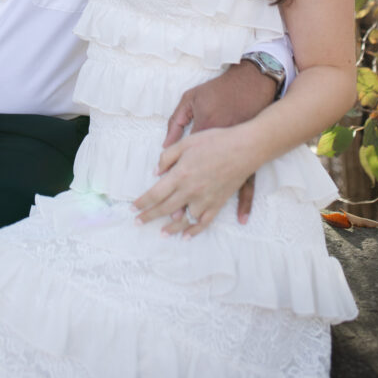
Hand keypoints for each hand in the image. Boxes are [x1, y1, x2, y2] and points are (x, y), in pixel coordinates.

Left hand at [133, 125, 255, 238]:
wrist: (244, 149)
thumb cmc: (214, 141)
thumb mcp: (186, 142)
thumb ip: (167, 157)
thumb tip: (155, 172)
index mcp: (180, 174)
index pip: (155, 194)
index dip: (142, 203)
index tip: (133, 208)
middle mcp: (190, 190)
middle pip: (165, 209)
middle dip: (149, 217)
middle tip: (138, 222)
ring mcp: (205, 199)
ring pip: (183, 220)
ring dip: (170, 227)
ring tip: (160, 232)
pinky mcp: (218, 203)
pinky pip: (203, 223)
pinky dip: (193, 232)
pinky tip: (186, 236)